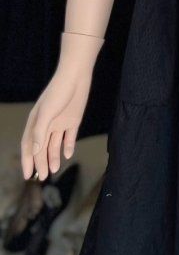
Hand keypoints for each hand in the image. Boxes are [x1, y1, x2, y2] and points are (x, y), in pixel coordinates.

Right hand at [21, 63, 90, 180]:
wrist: (76, 76)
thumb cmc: (58, 92)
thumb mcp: (46, 113)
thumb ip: (39, 132)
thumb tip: (34, 152)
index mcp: (35, 123)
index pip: (29, 146)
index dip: (27, 161)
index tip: (28, 175)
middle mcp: (46, 124)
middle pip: (42, 148)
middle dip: (41, 162)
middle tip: (43, 177)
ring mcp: (60, 123)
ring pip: (54, 144)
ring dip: (53, 157)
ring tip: (53, 170)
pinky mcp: (73, 120)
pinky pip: (69, 137)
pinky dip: (68, 146)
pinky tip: (67, 155)